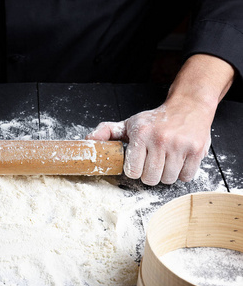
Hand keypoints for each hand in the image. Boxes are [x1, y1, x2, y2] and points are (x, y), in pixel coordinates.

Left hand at [86, 102, 211, 184]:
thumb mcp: (129, 124)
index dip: (134, 169)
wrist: (188, 106)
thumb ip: (107, 132)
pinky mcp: (197, 151)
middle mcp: (161, 140)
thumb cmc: (156, 119)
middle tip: (152, 163)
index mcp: (141, 134)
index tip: (138, 162)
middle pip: (150, 178)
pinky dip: (181, 173)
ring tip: (165, 161)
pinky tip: (178, 161)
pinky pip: (186, 177)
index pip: (132, 171)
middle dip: (149, 174)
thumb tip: (89, 140)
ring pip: (167, 180)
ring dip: (165, 174)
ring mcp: (180, 146)